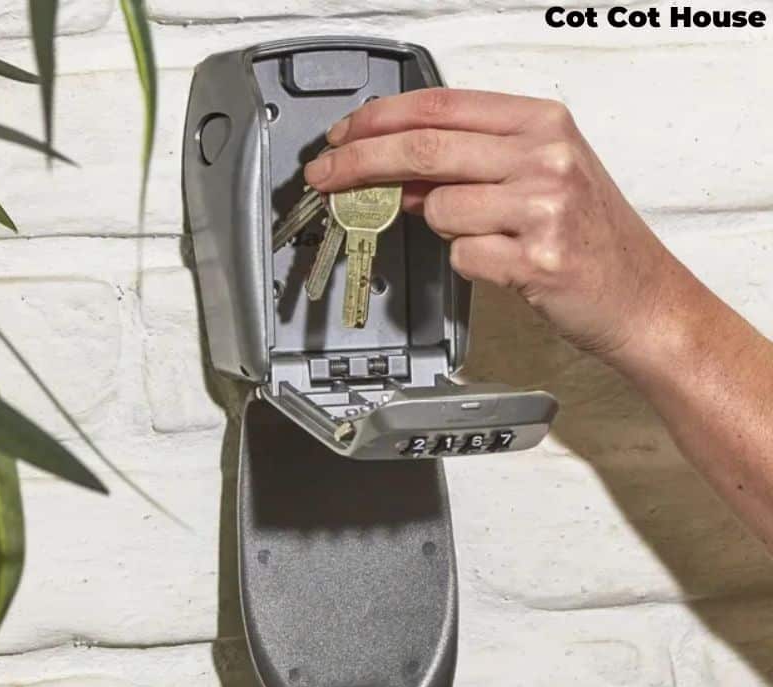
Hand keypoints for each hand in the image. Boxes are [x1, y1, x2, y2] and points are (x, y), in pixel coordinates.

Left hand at [304, 88, 691, 360]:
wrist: (643, 298)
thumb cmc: (594, 238)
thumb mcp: (542, 180)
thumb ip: (473, 167)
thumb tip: (402, 176)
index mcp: (543, 123)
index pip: (439, 106)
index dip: (378, 120)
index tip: (343, 138)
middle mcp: (545, 155)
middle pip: (424, 149)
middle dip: (359, 163)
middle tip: (324, 177)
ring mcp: (544, 206)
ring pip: (440, 209)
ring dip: (443, 229)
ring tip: (488, 238)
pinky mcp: (537, 259)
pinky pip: (464, 257)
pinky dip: (471, 264)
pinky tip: (507, 265)